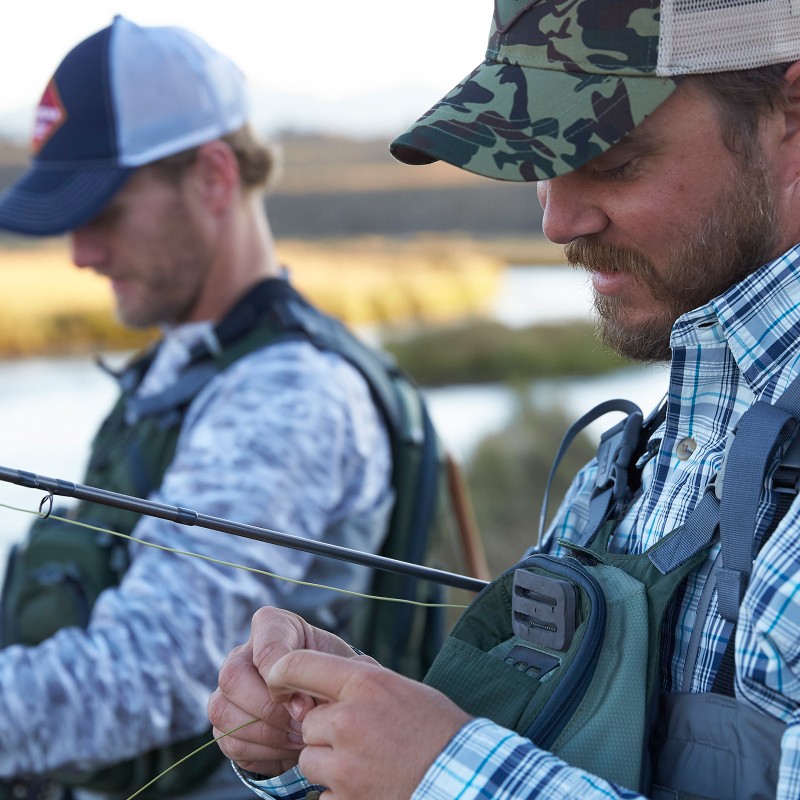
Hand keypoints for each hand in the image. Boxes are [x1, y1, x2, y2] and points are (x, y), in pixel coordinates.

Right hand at [208, 607, 365, 775]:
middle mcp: (242, 652)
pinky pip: (230, 741)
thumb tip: (299, 709)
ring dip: (267, 734)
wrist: (329, 703)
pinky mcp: (225, 722)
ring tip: (301, 738)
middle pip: (232, 676)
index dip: (283, 680)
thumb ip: (323, 677)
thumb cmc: (334, 676)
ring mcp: (228, 688)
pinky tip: (289, 747)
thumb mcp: (340, 666)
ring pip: (223, 710)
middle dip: (269, 709)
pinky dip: (263, 752)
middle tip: (302, 724)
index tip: (306, 704)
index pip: (265, 647)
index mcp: (273, 626)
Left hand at [268, 649, 471, 799]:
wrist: (463, 776)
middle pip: (307, 724)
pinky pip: (322, 795)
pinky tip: (370, 785)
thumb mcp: (399, 688)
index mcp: (364, 684)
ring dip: (328, 764)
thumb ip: (358, 683)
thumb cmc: (435, 729)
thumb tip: (320, 679)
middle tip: (360, 737)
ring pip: (310, 760)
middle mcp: (348, 721)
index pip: (298, 665)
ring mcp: (345, 766)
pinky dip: (339, 794)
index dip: (282, 672)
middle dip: (324, 733)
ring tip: (366, 763)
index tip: (277, 679)